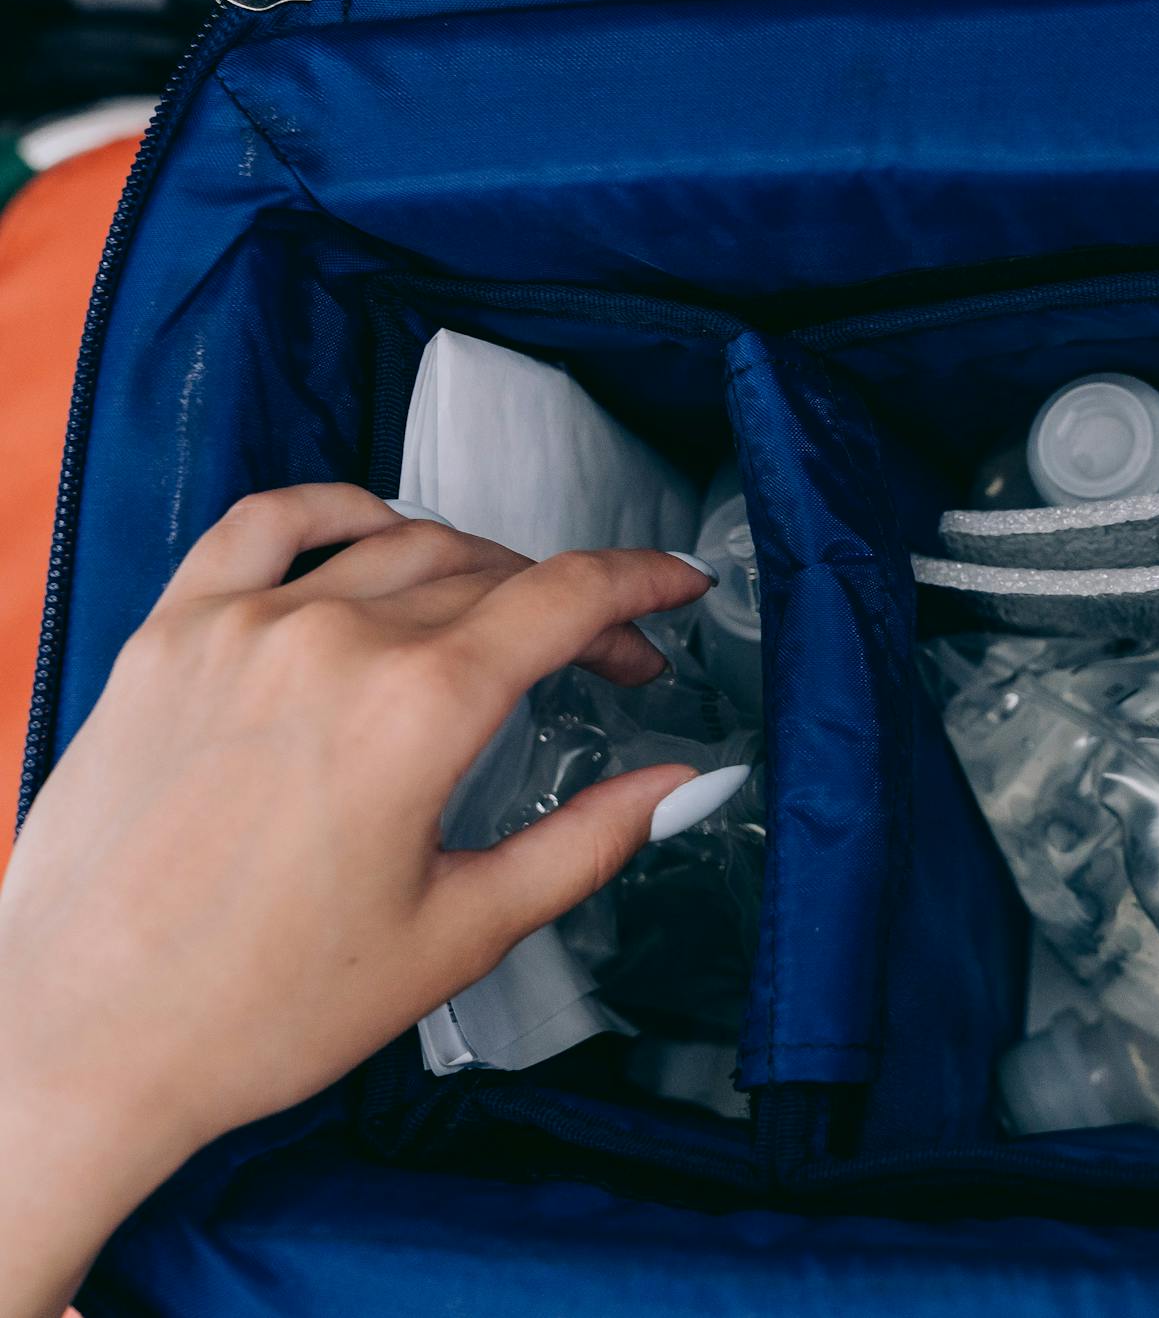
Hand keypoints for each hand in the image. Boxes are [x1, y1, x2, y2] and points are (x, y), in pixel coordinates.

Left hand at [0, 485, 734, 1317]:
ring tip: (506, 620)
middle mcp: (333, 640)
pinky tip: (374, 530)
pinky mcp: (166, 637)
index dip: (641, 585)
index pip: (563, 598)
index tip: (680, 590)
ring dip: (476, 569)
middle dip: (570, 606)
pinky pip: (264, 526)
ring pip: (396, 547)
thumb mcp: (461, 933)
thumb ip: (589, 842)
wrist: (81, 1041)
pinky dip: (336, 512)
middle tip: (606, 661)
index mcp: (417, 708)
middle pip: (491, 574)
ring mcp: (241, 627)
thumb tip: (683, 787)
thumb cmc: (267, 1007)